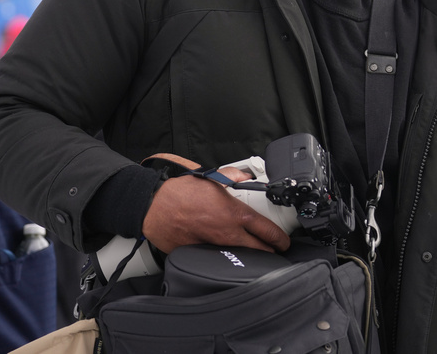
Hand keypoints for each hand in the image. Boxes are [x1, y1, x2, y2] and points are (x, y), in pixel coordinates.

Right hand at [141, 167, 290, 253]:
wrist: (152, 205)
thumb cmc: (179, 190)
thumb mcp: (211, 177)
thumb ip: (232, 176)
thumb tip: (244, 176)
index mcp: (234, 214)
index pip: (266, 230)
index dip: (279, 239)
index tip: (284, 243)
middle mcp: (226, 233)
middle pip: (258, 250)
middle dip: (268, 252)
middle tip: (273, 250)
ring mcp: (212, 247)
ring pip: (238, 257)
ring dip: (246, 256)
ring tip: (252, 252)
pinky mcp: (196, 255)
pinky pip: (215, 259)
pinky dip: (221, 257)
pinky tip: (223, 254)